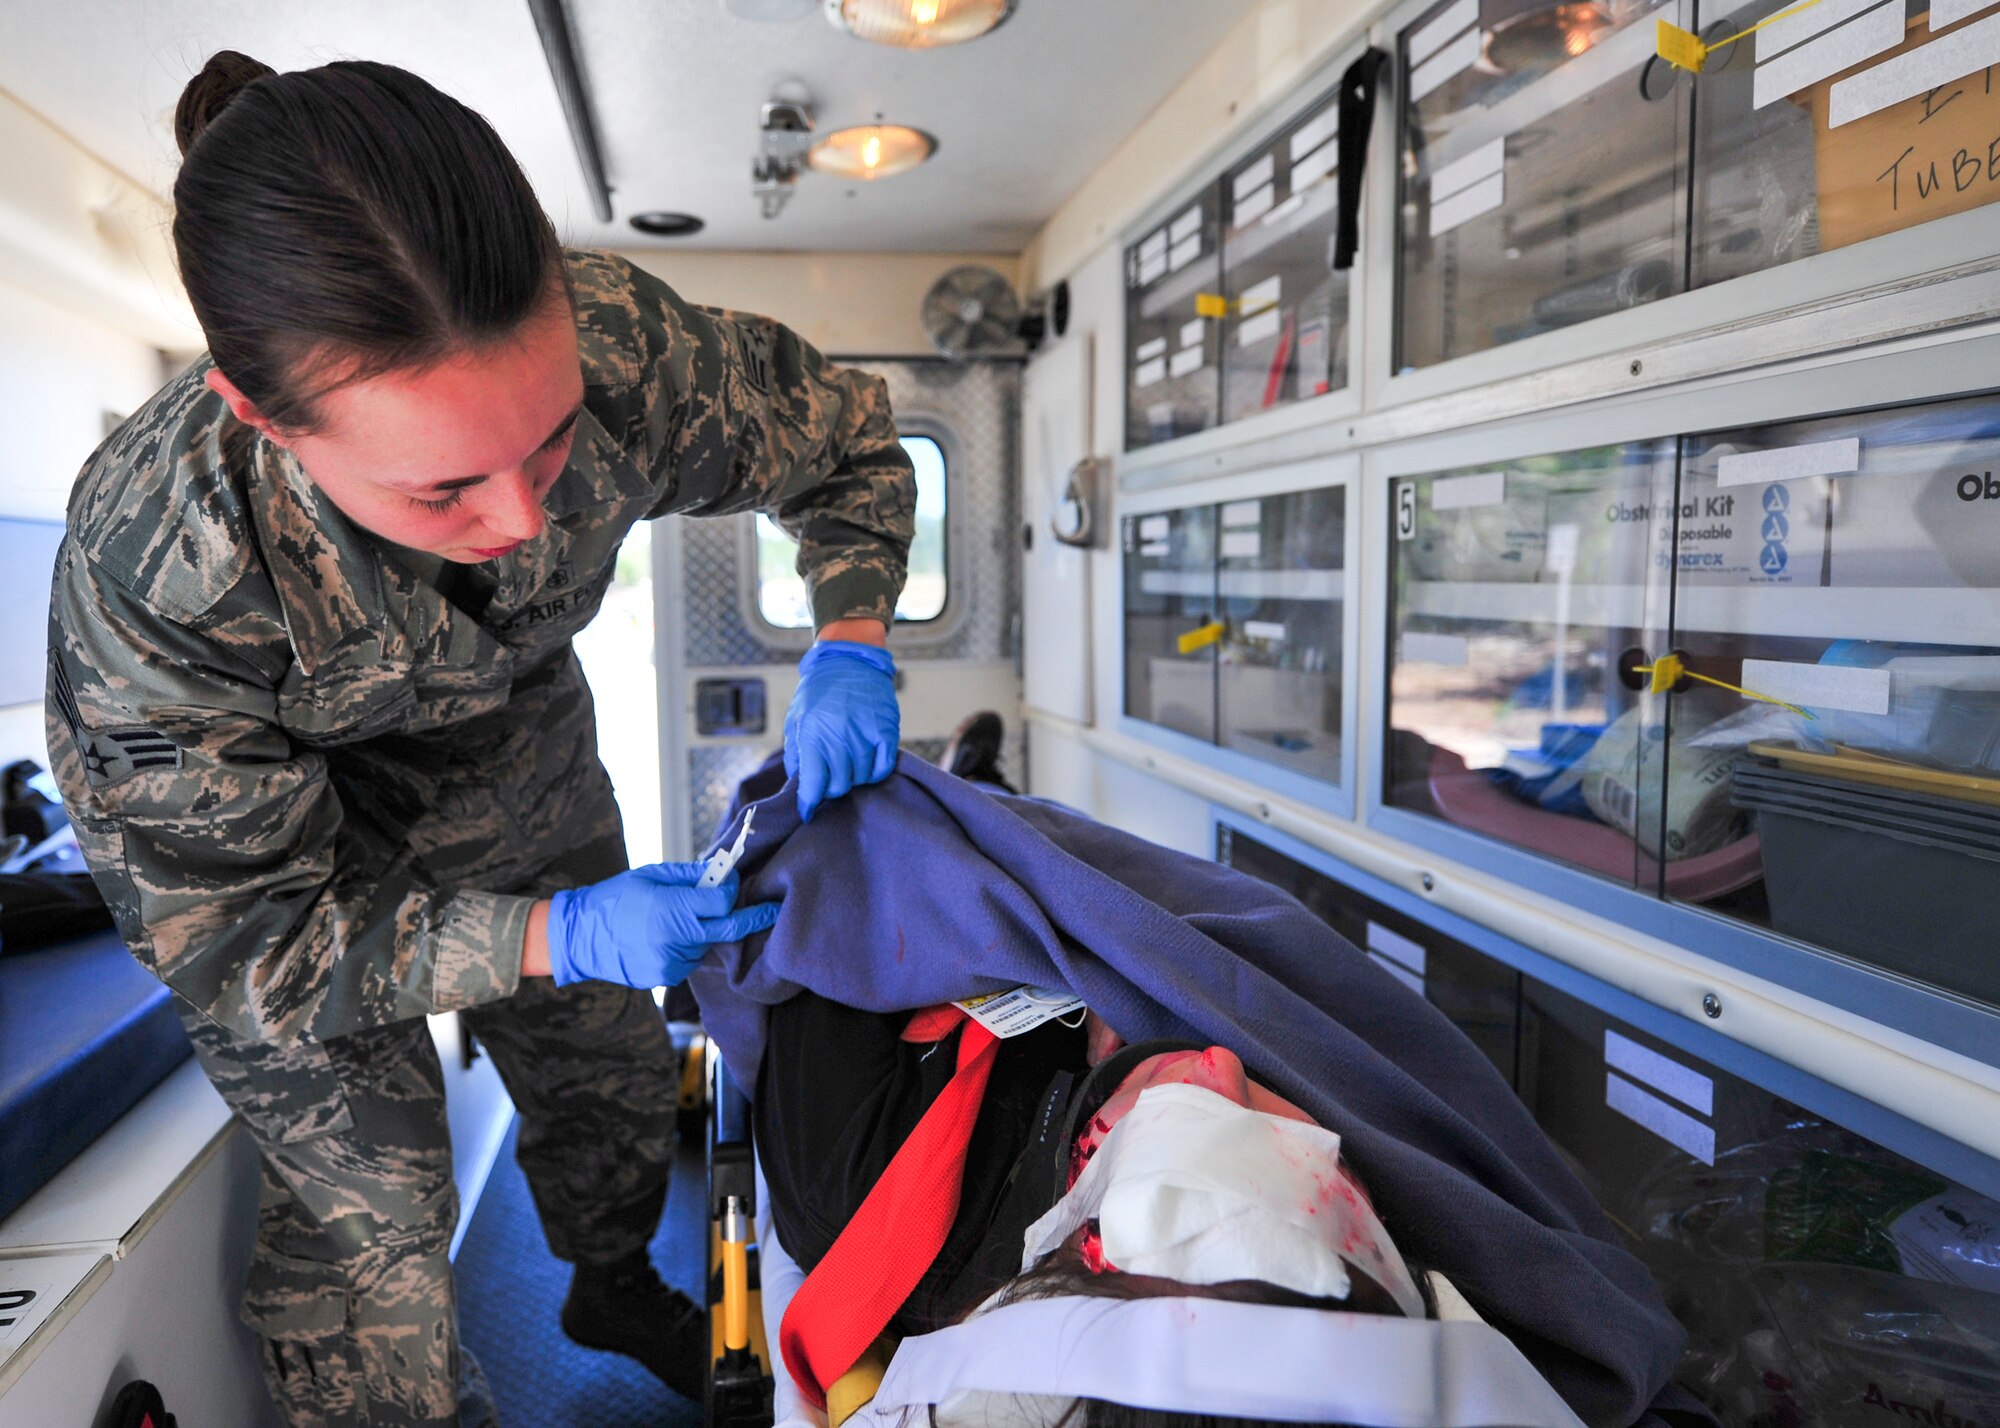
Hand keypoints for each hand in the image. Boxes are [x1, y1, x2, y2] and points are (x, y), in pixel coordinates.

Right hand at [545, 862, 778, 988]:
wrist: (579, 936)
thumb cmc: (615, 897)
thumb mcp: (651, 875)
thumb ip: (691, 876)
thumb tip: (724, 872)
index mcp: (671, 909)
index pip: (722, 902)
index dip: (731, 889)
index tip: (732, 880)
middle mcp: (675, 939)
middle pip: (728, 930)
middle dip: (754, 919)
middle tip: (774, 910)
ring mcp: (671, 963)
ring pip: (707, 944)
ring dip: (705, 931)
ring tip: (678, 918)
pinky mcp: (665, 978)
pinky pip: (690, 959)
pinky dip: (688, 946)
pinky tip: (665, 937)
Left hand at [783, 638, 899, 820]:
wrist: (849, 659)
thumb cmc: (818, 691)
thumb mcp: (796, 719)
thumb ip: (796, 753)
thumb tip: (800, 785)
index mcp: (812, 734)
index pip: (812, 785)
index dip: (809, 804)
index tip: (808, 814)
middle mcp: (839, 736)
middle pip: (838, 786)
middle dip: (831, 788)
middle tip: (829, 778)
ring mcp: (865, 734)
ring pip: (861, 779)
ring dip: (853, 778)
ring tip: (847, 764)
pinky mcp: (886, 731)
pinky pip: (883, 768)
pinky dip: (874, 772)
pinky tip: (866, 763)